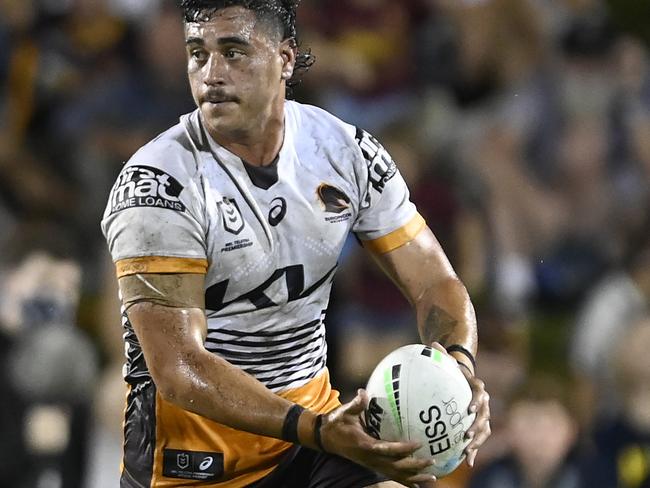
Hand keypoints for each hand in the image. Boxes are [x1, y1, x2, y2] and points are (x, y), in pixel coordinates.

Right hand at [319, 389, 437, 487]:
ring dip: (414, 476)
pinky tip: (418, 484)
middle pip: (396, 466)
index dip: (403, 448)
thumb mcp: (344, 412)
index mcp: (365, 445)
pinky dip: (406, 480)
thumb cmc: (337, 423)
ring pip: (396, 474)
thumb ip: (356, 404)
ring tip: (432, 475)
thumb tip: (363, 392)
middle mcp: (370, 458)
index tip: (418, 443)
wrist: (326, 438)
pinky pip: (391, 475)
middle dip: (414, 465)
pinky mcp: (372, 465)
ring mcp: (371, 464)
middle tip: (432, 461)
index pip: (387, 449)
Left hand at [432, 343, 490, 467]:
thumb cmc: (453, 370)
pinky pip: (479, 438)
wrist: (464, 378)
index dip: (476, 402)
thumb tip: (432, 344)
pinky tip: (466, 462)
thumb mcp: (448, 361)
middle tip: (467, 435)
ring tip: (467, 452)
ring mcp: (483, 414)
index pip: (479, 394)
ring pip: (485, 430)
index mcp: (476, 387)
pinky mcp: (479, 424)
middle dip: (477, 427)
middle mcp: (483, 402)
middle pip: (485, 416)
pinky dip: (474, 450)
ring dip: (477, 442)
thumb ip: (442, 355)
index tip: (469, 409)